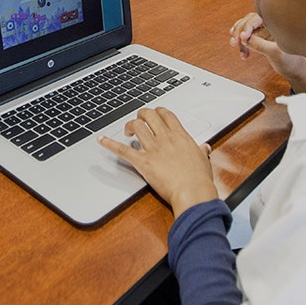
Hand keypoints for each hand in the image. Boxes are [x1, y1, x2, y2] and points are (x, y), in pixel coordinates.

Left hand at [98, 107, 218, 217]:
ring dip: (129, 125)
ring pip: (137, 126)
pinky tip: (101, 140)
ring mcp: (153, 149)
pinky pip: (123, 150)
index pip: (166, 115)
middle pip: (149, 115)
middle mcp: (166, 138)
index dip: (158, 112)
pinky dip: (109, 144)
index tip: (154, 114)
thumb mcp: (204, 160)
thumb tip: (204, 147)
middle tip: (138, 121)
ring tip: (127, 131)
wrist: (193, 192)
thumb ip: (201, 151)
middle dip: (141, 115)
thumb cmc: (199, 180)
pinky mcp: (143, 162)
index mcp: (181, 136)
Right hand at [229, 12, 305, 92]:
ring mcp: (264, 30)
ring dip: (238, 37)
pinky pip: (247, 36)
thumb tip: (245, 39)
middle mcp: (270, 24)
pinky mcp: (261, 38)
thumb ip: (260, 45)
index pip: (257, 18)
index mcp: (277, 23)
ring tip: (236, 46)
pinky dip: (242, 43)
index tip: (243, 38)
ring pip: (245, 28)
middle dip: (239, 31)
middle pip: (248, 20)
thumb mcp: (275, 53)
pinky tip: (242, 51)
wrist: (295, 71)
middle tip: (235, 42)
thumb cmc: (292, 61)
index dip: (247, 26)